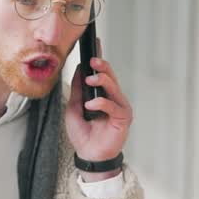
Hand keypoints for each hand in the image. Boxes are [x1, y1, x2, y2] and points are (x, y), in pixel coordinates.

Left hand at [65, 42, 132, 179]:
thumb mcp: (74, 107)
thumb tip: (80, 69)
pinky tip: (91, 105)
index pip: (102, 73)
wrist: (88, 155)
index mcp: (102, 94)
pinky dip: (101, 103)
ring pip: (114, 87)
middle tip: (92, 61)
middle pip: (110, 77)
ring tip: (90, 81)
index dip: (99, 59)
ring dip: (102, 81)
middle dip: (102, 66)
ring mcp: (120, 107)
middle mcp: (113, 98)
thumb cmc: (83, 133)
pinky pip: (113, 106)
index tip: (95, 44)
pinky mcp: (123, 118)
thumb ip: (78, 89)